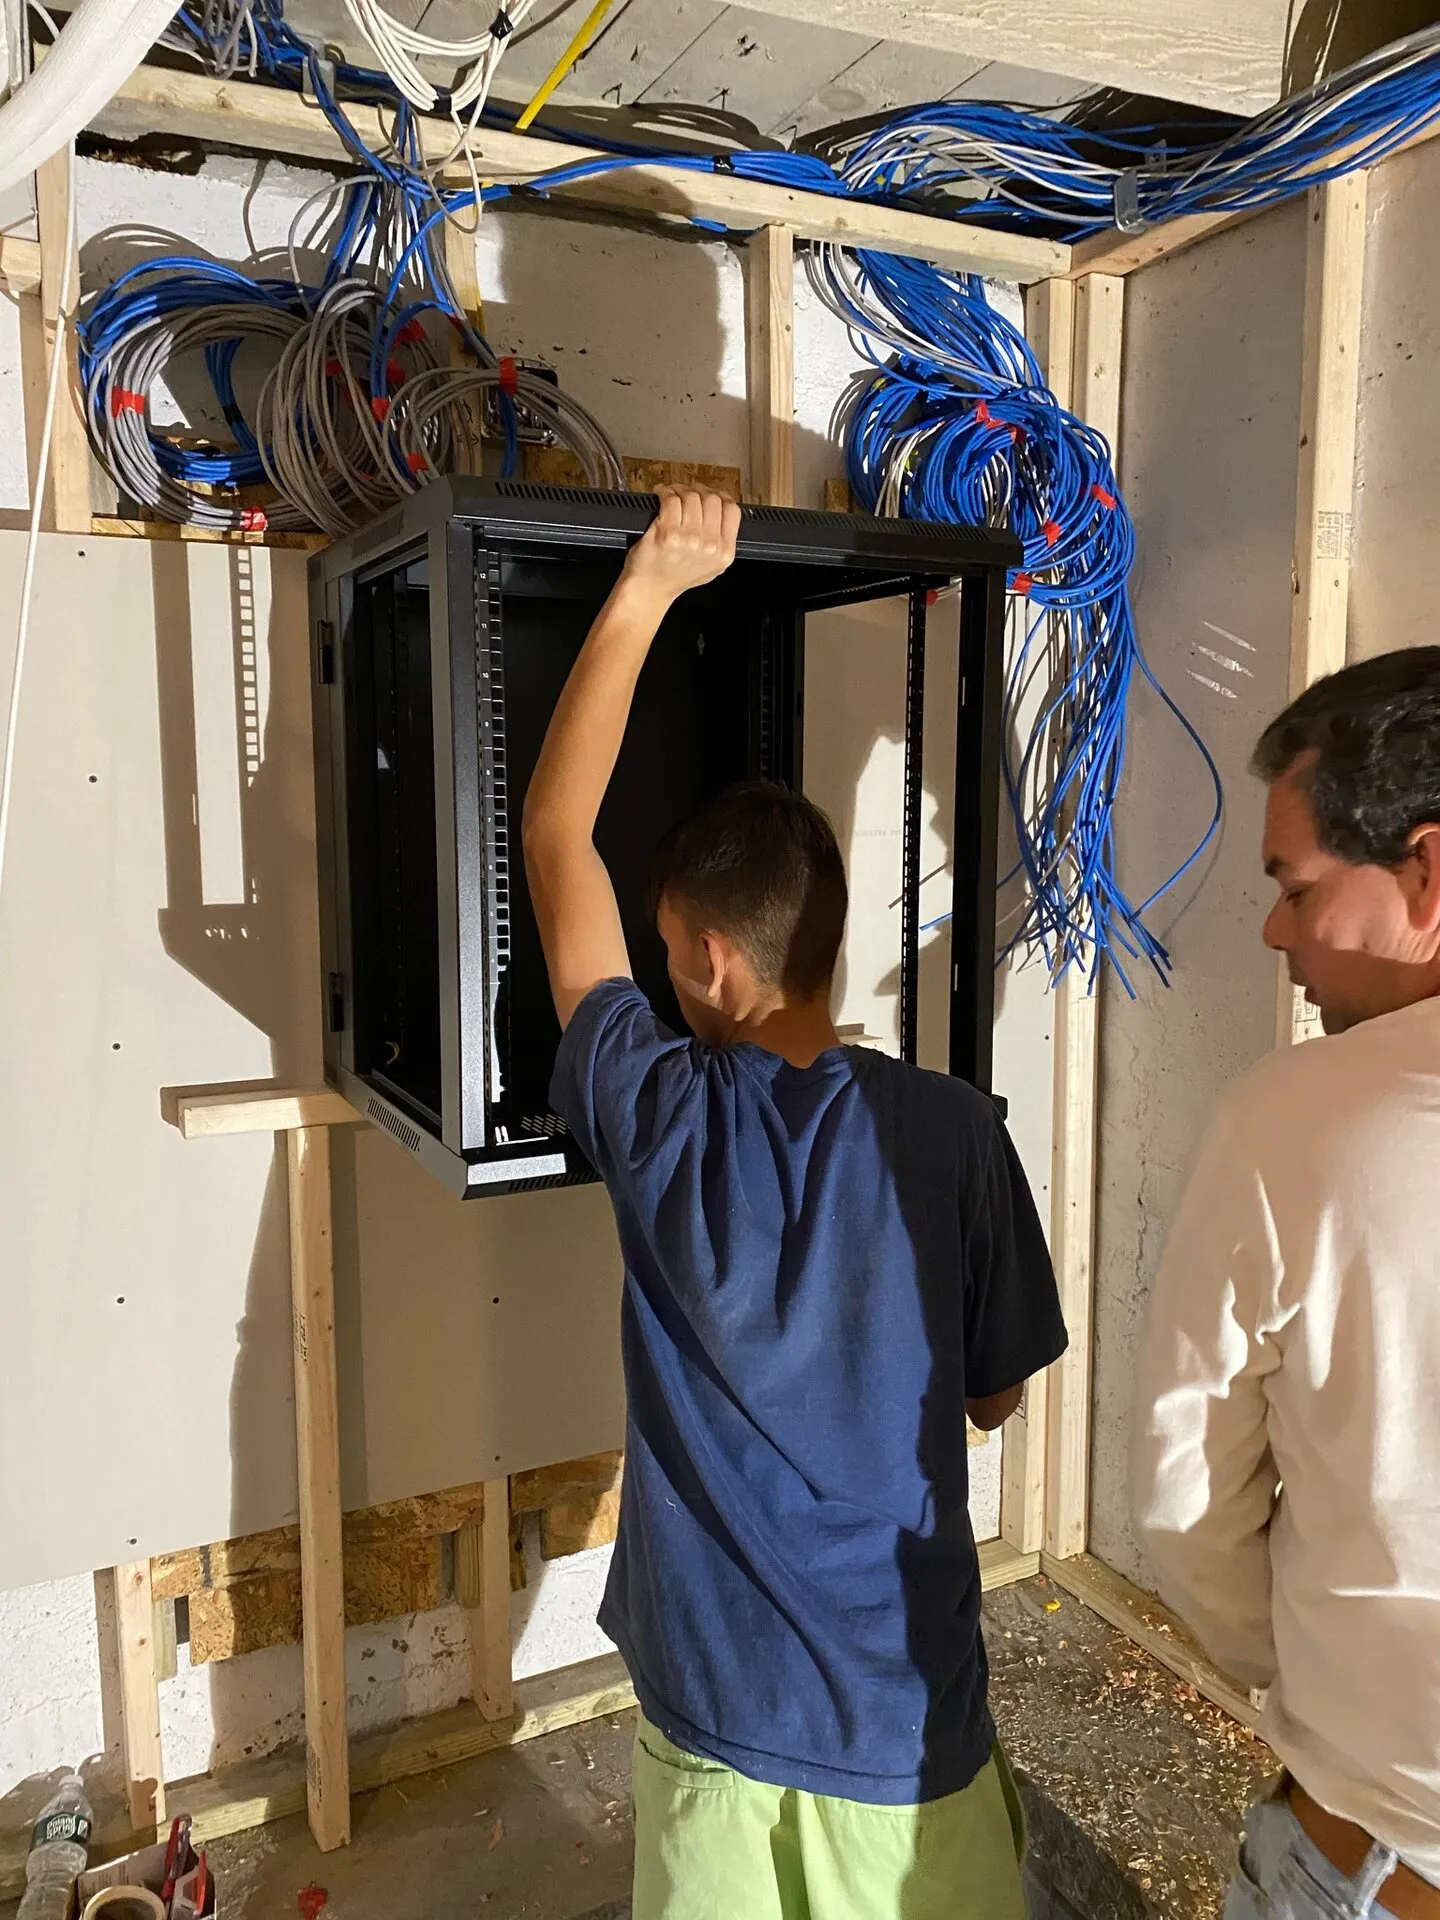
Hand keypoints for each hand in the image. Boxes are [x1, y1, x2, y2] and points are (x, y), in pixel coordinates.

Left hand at [621, 487, 740, 605]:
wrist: (650, 589)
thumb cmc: (674, 577)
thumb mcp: (711, 567)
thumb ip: (722, 542)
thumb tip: (722, 508)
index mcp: (724, 553)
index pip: (732, 511)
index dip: (720, 496)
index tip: (710, 494)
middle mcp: (709, 546)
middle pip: (712, 499)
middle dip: (698, 490)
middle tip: (687, 492)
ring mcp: (689, 539)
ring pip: (692, 497)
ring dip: (680, 489)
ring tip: (672, 492)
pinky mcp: (668, 533)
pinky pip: (671, 500)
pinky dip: (665, 492)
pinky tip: (662, 494)